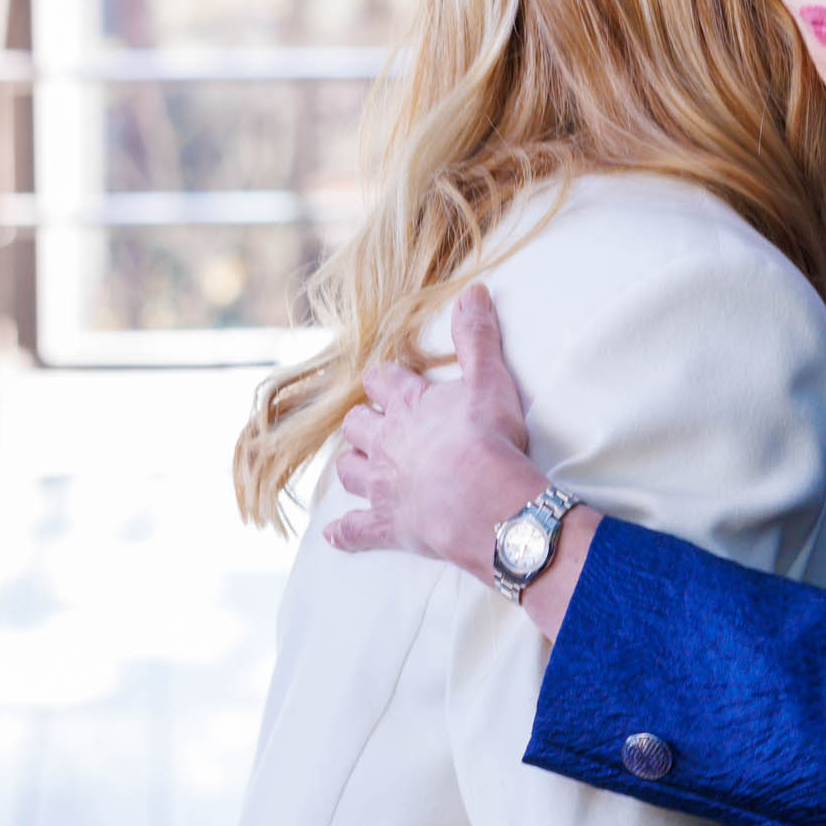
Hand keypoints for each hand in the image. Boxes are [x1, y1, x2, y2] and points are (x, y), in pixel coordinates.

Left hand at [326, 287, 542, 566]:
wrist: (485, 501)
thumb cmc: (488, 438)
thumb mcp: (489, 379)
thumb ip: (477, 337)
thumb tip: (473, 291)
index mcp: (407, 406)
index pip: (383, 382)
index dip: (385, 381)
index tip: (391, 381)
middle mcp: (385, 443)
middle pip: (357, 425)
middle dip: (363, 423)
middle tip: (377, 424)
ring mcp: (382, 486)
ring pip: (349, 471)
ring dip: (352, 466)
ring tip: (359, 465)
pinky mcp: (386, 525)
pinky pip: (355, 531)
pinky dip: (345, 533)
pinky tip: (336, 534)